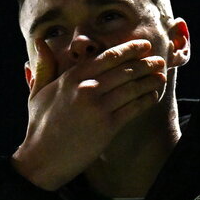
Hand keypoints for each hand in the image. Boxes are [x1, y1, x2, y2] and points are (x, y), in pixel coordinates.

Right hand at [11, 37, 166, 189]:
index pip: (108, 56)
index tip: (143, 45)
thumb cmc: (40, 126)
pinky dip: (146, 100)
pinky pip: (133, 108)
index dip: (130, 49)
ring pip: (132, 88)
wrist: (42, 158)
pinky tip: (153, 95)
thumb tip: (40, 40)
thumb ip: (44, 66)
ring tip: (161, 76)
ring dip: (150, 80)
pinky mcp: (107, 127)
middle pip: (124, 70)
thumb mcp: (37, 92)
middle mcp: (86, 88)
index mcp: (72, 77)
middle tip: (159, 60)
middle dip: (145, 63)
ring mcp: (98, 108)